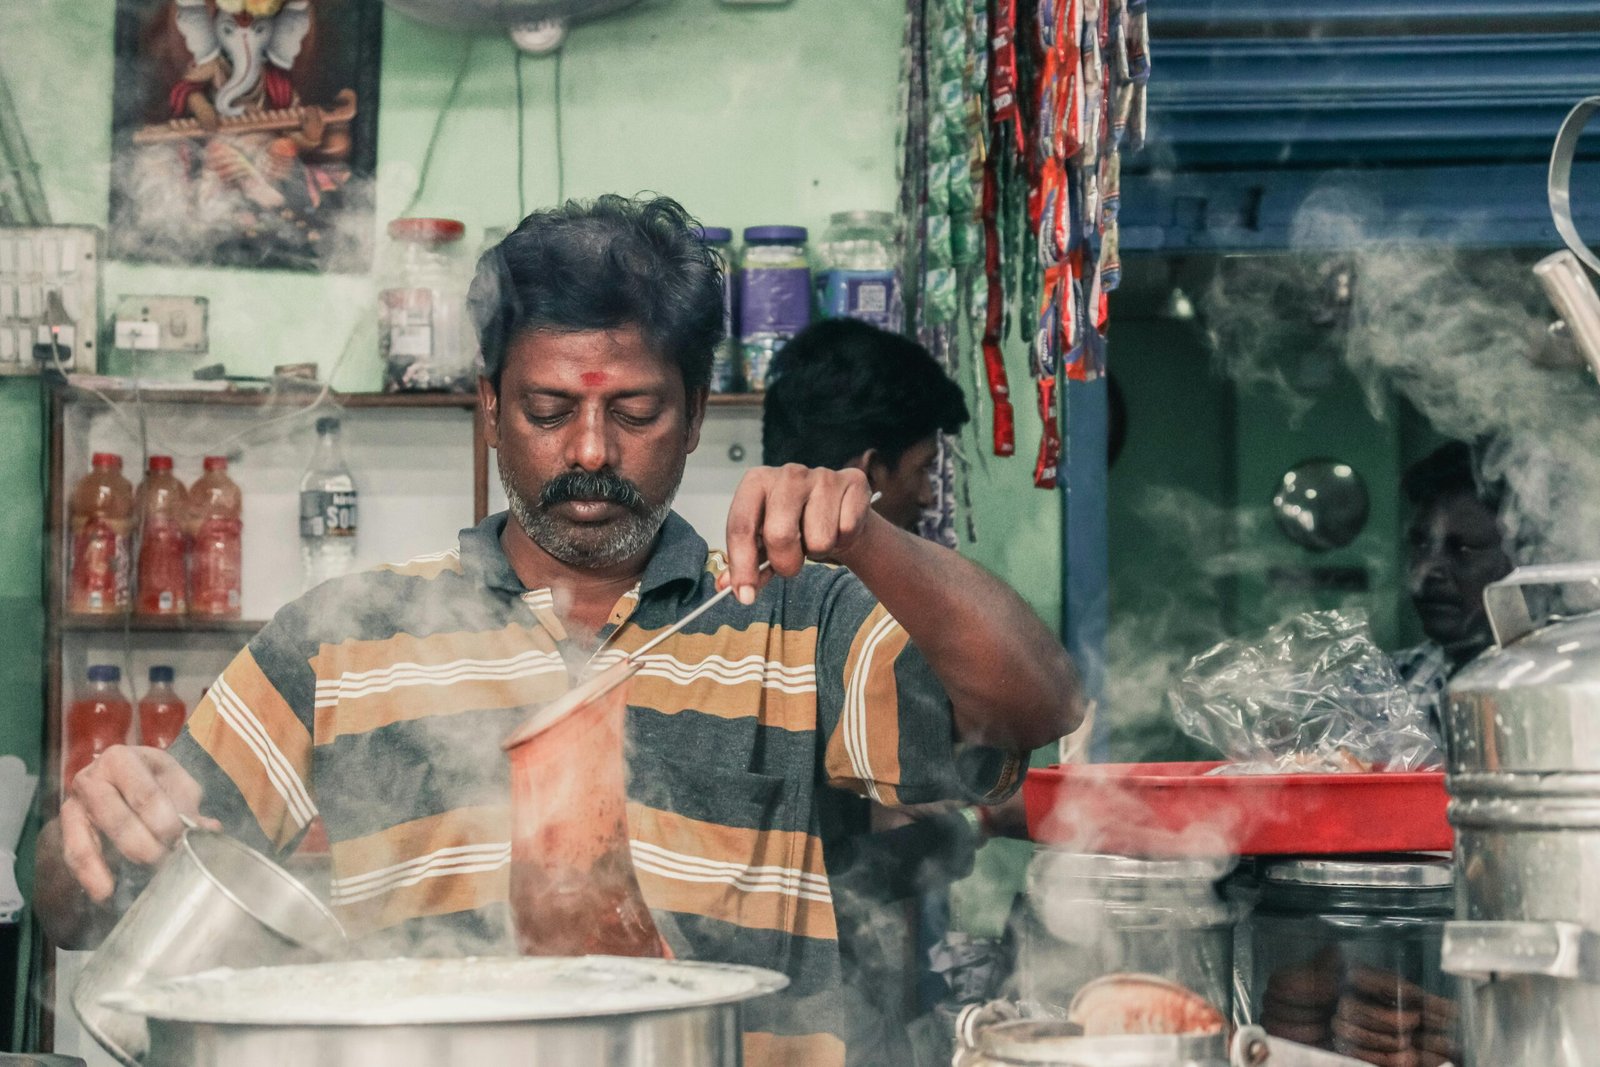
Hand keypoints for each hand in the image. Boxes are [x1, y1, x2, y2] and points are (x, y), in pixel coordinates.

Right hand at [60, 746, 218, 903]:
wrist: (123, 780)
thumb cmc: (155, 782)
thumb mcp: (177, 786)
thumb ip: (190, 807)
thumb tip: (209, 830)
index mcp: (123, 759)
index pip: (145, 794)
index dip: (163, 821)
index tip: (179, 840)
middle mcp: (92, 778)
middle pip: (114, 817)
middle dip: (141, 844)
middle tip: (163, 862)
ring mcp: (75, 803)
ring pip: (86, 838)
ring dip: (111, 864)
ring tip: (135, 881)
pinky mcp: (66, 828)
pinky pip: (73, 854)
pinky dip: (89, 875)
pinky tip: (104, 893)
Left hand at [721, 465, 877, 603]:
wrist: (837, 508)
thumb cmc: (796, 523)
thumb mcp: (764, 541)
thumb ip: (745, 562)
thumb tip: (725, 586)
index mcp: (756, 482)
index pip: (741, 526)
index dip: (741, 565)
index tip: (745, 595)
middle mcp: (788, 474)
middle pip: (779, 534)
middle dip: (786, 563)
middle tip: (790, 564)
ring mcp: (823, 476)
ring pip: (819, 539)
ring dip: (817, 551)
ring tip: (816, 538)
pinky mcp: (854, 482)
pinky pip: (846, 530)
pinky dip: (843, 540)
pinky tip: (838, 528)